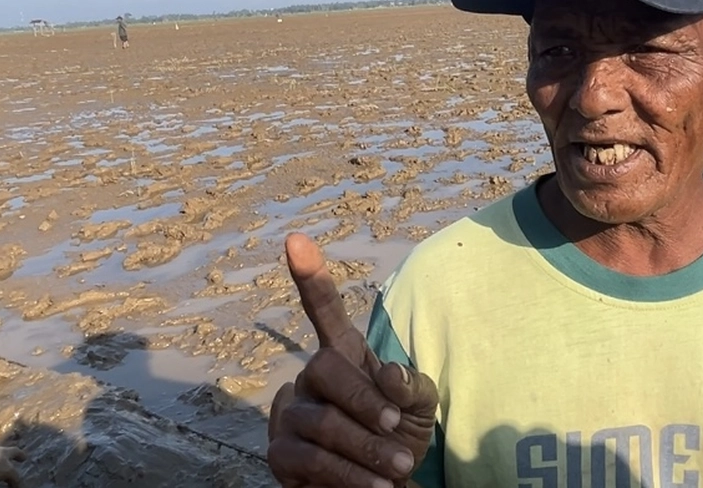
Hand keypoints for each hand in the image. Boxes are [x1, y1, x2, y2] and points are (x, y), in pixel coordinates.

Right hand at [267, 233, 438, 487]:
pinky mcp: (280, 454)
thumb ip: (411, 385)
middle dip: (364, 401)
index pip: (324, 312)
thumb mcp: (422, 407)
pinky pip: (310, 460)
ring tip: (400, 467)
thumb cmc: (400, 438)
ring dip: (365, 447)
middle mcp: (310, 378)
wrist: (385, 486)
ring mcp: (290, 414)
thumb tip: (388, 373)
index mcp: (345, 356)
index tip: (296, 240)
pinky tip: (376, 486)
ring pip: (320, 422)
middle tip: (396, 429)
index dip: (311, 277)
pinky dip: (348, 475)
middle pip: (324, 368)